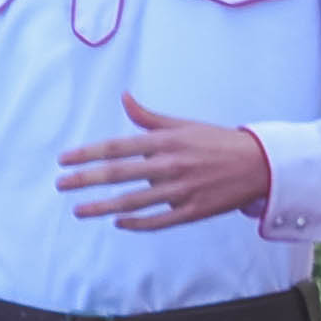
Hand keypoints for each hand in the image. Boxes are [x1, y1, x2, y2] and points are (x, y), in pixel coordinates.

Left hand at [53, 93, 275, 232]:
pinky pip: (158, 221)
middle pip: (119, 174)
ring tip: (79, 210)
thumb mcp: (184, 125)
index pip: (117, 147)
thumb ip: (150, 117)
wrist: (260, 164)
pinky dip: (136, 223)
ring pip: (134, 201)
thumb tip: (124, 97)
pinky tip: (118, 222)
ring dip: (103, 207)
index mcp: (166, 141)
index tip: (64, 160)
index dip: (88, 153)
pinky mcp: (193, 211)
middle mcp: (170, 165)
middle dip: (86, 180)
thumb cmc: (217, 141)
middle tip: (61, 185)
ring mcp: (181, 191)